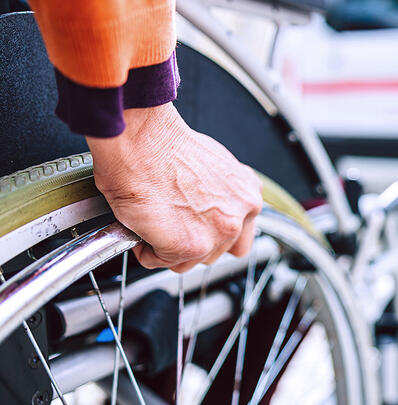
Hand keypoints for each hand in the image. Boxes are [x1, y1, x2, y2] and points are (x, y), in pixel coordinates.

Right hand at [86, 103, 263, 272]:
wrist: (142, 142)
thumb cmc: (166, 147)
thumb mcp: (213, 167)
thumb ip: (220, 196)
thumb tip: (207, 208)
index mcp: (248, 196)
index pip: (239, 236)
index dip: (211, 233)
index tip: (197, 228)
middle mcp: (241, 216)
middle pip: (214, 252)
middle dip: (189, 242)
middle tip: (170, 222)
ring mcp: (218, 234)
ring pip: (188, 261)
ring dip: (166, 247)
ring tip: (155, 219)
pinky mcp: (190, 247)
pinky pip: (160, 261)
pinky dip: (146, 249)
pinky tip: (143, 223)